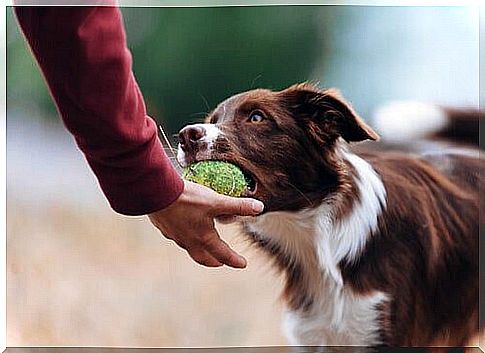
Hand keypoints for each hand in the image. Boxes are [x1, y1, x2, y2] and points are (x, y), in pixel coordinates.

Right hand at [148, 181, 263, 267]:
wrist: (156, 192)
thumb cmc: (187, 198)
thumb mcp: (216, 201)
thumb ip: (238, 205)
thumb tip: (260, 208)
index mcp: (204, 238)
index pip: (223, 254)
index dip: (234, 260)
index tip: (243, 264)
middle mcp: (189, 241)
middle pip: (203, 258)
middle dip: (214, 261)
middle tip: (221, 262)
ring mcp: (175, 236)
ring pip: (189, 248)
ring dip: (199, 250)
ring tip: (203, 245)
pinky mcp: (164, 227)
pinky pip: (177, 237)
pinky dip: (185, 237)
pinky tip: (184, 229)